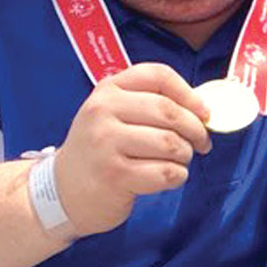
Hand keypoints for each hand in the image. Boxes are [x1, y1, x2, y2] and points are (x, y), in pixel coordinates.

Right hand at [52, 63, 212, 235]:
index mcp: (108, 90)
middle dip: (196, 130)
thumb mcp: (115, 115)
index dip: (190, 94)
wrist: (62, 191)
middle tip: (201, 143)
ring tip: (178, 160)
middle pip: (170, 112)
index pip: (159, 75)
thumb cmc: (101, 149)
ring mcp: (105, 143)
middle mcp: (102, 111)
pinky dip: (177, 176)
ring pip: (171, 143)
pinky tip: (166, 177)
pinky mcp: (114, 175)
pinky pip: (166, 172)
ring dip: (185, 155)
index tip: (204, 112)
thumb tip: (204, 111)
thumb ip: (152, 104)